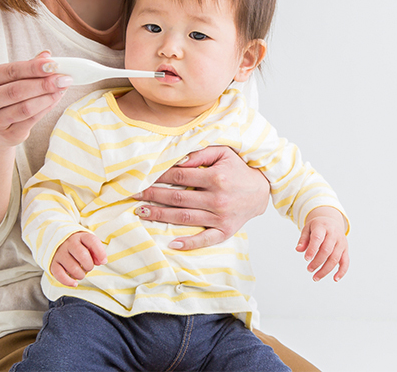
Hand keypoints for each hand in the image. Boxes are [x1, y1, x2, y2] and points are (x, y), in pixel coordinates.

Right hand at [0, 51, 72, 147]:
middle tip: (62, 78)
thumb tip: (46, 55)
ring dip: (47, 97)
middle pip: (17, 90)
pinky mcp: (6, 135)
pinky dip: (46, 108)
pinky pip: (31, 120)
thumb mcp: (7, 79)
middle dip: (43, 83)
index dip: (33, 68)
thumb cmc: (1, 97)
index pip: (10, 71)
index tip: (53, 64)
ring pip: (25, 108)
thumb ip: (26, 67)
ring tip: (61, 89)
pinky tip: (55, 100)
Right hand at [50, 232, 106, 286]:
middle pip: (82, 255)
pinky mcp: (53, 263)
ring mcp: (60, 253)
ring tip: (81, 274)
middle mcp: (69, 243)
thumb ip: (97, 251)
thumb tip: (102, 261)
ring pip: (72, 267)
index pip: (92, 241)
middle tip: (88, 267)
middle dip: (89, 265)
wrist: (59, 243)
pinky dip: (68, 281)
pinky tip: (74, 283)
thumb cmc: (79, 246)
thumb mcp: (88, 244)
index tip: (103, 261)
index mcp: (80, 236)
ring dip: (80, 275)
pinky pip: (59, 274)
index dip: (100, 252)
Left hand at [131, 145, 269, 250]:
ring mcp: (221, 217)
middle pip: (177, 197)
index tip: (143, 177)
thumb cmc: (239, 170)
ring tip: (141, 213)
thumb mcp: (223, 153)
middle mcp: (217, 199)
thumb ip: (201, 154)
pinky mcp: (225, 231)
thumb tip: (179, 160)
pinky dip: (189, 242)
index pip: (180, 176)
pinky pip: (205, 239)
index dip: (159, 176)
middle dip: (153, 195)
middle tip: (134, 194)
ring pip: (185, 217)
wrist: (262, 190)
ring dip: (161, 216)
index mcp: (216, 178)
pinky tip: (172, 243)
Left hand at [296, 207, 348, 281]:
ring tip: (315, 277)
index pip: (318, 238)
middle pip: (327, 250)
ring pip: (335, 258)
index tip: (306, 259)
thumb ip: (303, 239)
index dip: (312, 249)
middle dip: (317, 262)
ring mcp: (341, 242)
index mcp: (323, 227)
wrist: (331, 221)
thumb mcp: (307, 228)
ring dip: (325, 270)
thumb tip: (298, 250)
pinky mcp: (346, 250)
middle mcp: (334, 234)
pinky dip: (341, 271)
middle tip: (309, 269)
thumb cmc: (318, 227)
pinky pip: (346, 262)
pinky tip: (335, 279)